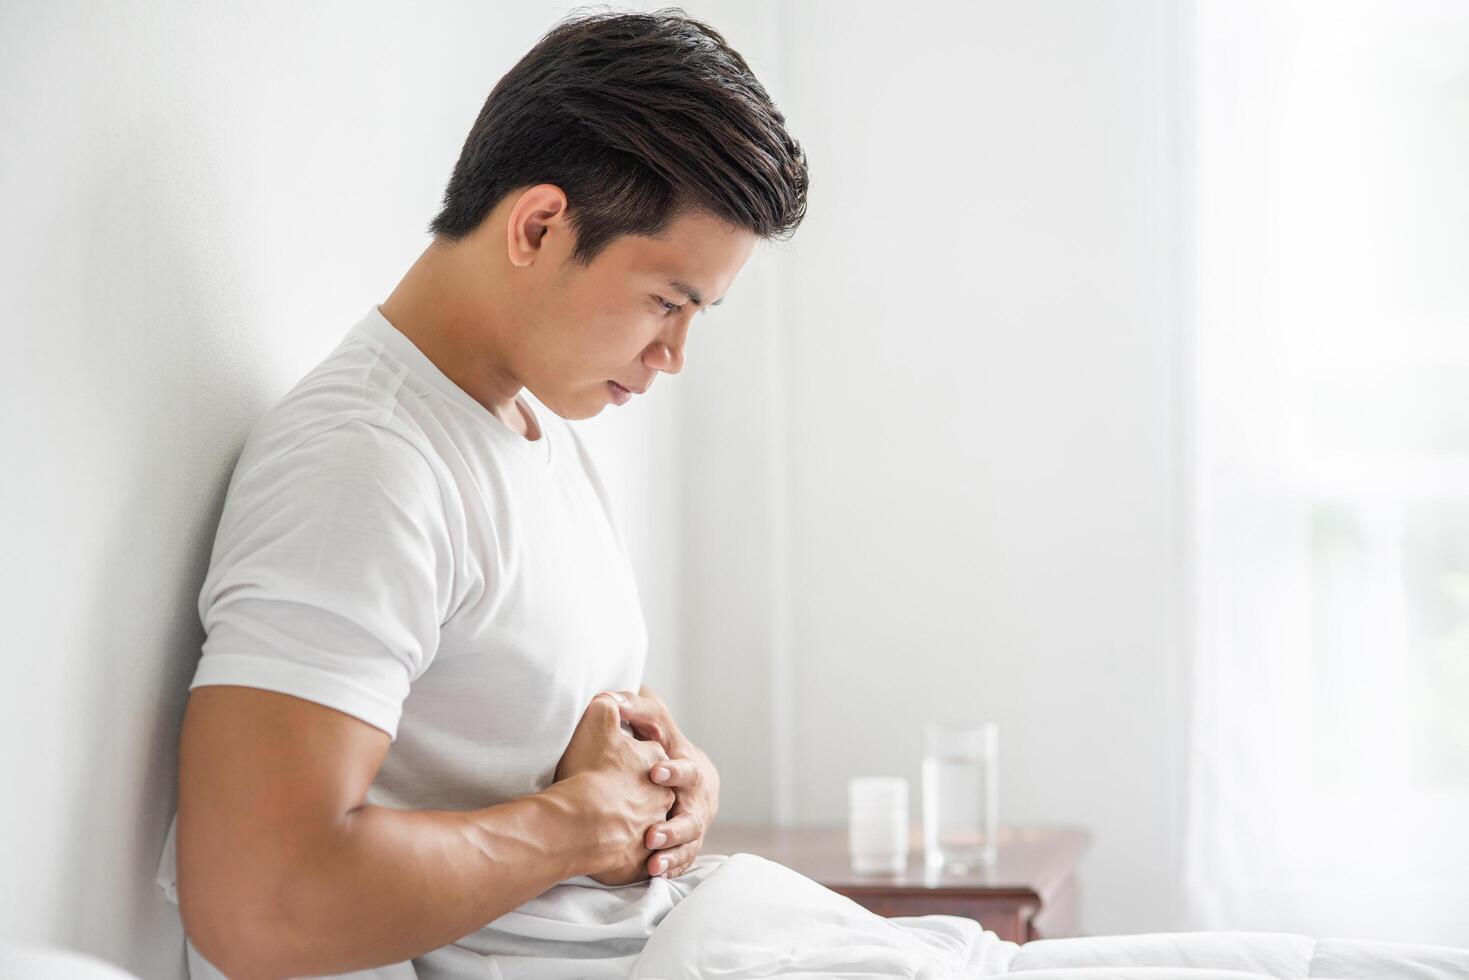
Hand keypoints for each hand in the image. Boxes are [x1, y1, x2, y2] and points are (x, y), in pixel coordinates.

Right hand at [553, 691, 676, 884]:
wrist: (581, 823)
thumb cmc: (588, 772)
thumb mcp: (597, 723)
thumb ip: (607, 705)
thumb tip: (610, 695)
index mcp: (657, 763)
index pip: (653, 758)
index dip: (634, 759)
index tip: (618, 762)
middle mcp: (663, 797)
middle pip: (655, 794)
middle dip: (638, 796)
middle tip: (614, 797)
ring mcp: (654, 830)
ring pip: (649, 829)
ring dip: (635, 829)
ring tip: (612, 829)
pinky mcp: (641, 861)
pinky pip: (639, 861)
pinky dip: (630, 859)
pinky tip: (612, 856)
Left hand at [612, 687, 720, 879]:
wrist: (684, 778)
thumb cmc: (659, 744)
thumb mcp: (651, 723)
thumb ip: (633, 707)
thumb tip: (605, 696)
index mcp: (687, 764)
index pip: (684, 766)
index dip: (672, 771)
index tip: (655, 773)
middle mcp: (696, 795)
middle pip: (692, 814)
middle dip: (674, 824)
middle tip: (651, 835)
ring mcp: (694, 820)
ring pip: (689, 838)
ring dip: (671, 848)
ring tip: (650, 857)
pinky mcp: (688, 842)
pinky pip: (684, 857)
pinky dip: (671, 864)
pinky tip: (654, 871)